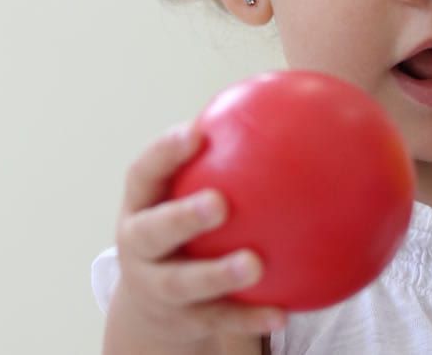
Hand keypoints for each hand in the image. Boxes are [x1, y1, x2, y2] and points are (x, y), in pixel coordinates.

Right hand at [106, 124, 285, 348]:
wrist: (154, 303)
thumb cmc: (186, 226)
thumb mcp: (190, 192)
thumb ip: (227, 158)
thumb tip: (291, 111)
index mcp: (142, 206)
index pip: (144, 173)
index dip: (165, 153)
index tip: (195, 132)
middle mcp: (140, 247)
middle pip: (152, 233)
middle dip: (182, 217)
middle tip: (219, 203)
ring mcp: (157, 287)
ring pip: (182, 283)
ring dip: (217, 274)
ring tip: (254, 264)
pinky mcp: (183, 319)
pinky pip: (219, 319)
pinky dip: (250, 316)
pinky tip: (284, 311)